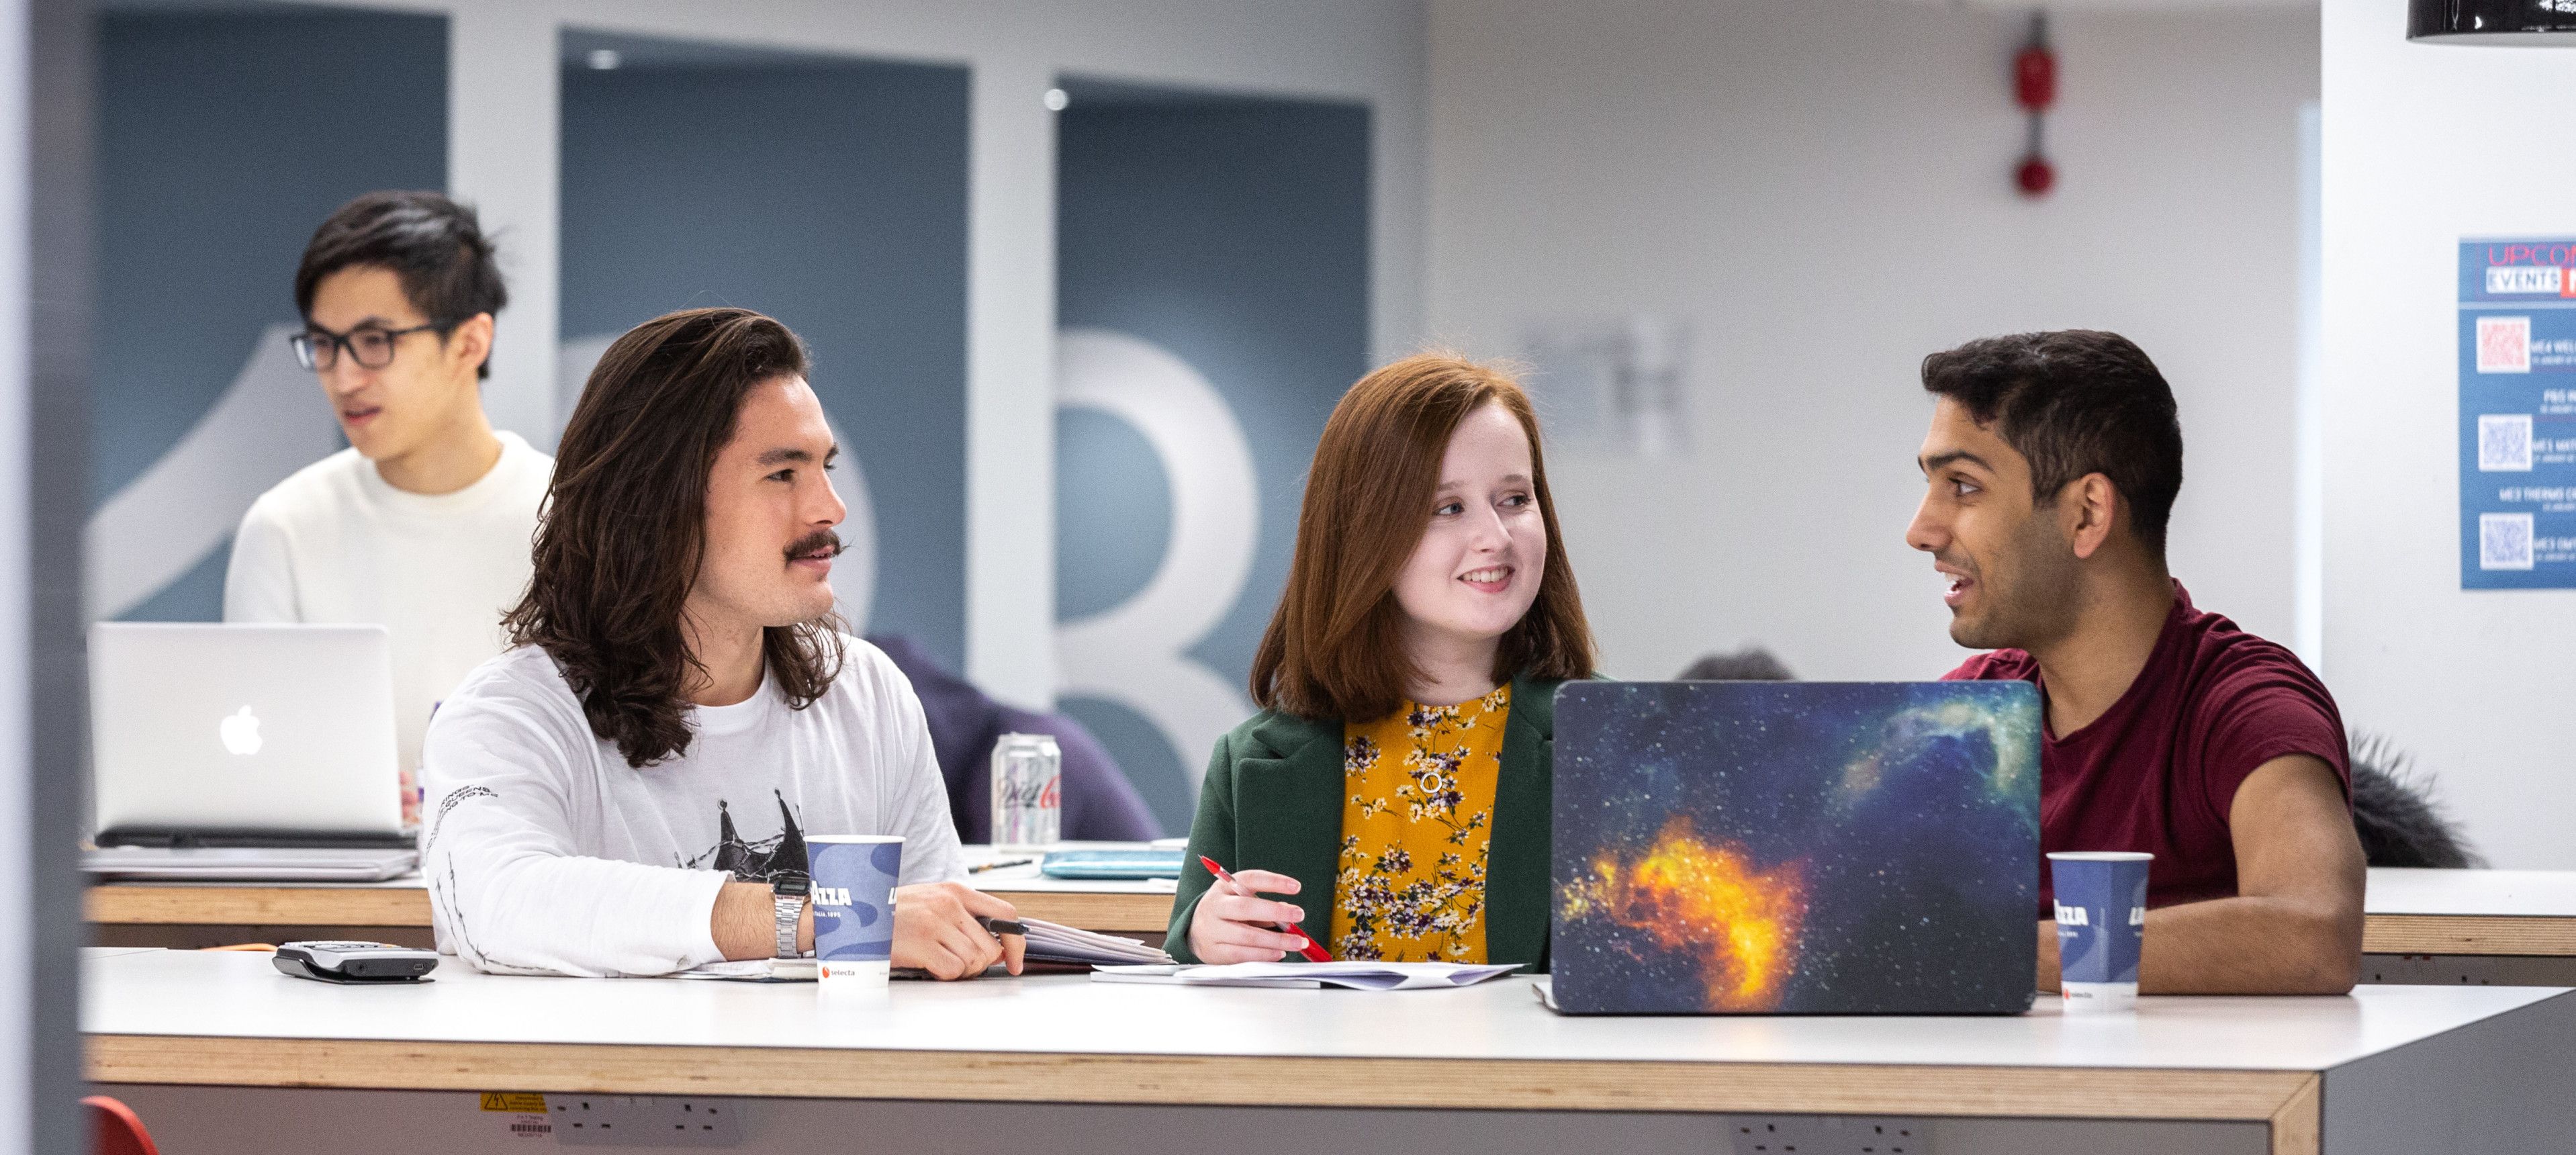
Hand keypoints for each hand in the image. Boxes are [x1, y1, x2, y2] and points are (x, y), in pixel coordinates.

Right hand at [890, 882, 1024, 979]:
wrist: (855, 917)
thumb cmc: (893, 915)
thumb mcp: (932, 903)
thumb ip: (965, 919)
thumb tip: (998, 948)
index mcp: (955, 891)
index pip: (1005, 914)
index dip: (1016, 942)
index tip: (1015, 961)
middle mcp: (949, 904)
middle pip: (991, 946)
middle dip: (981, 964)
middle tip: (960, 964)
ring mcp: (935, 923)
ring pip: (974, 961)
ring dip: (961, 970)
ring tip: (940, 961)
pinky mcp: (922, 943)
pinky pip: (953, 971)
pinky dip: (944, 975)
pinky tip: (928, 965)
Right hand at [1186, 869, 1311, 963]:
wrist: (1194, 931)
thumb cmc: (1225, 912)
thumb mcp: (1240, 900)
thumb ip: (1263, 905)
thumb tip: (1289, 911)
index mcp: (1223, 887)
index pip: (1250, 879)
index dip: (1274, 882)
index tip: (1296, 887)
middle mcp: (1215, 906)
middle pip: (1246, 907)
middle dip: (1276, 912)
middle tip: (1299, 915)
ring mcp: (1212, 930)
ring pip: (1246, 936)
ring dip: (1275, 940)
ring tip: (1296, 941)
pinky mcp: (1214, 952)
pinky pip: (1242, 955)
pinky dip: (1263, 955)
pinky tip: (1279, 953)